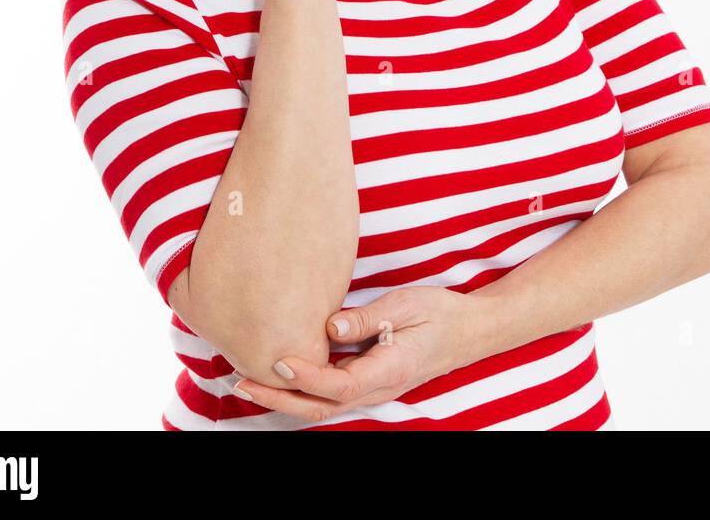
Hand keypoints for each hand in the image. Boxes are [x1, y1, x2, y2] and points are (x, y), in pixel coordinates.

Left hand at [230, 286, 493, 423]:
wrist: (469, 331)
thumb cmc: (440, 313)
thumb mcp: (408, 304)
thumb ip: (368, 318)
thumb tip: (329, 327)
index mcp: (390, 370)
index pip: (339, 384)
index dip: (305, 377)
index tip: (277, 360)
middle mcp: (379, 387)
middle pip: (322, 406)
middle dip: (279, 399)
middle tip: (240, 383)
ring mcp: (374, 389)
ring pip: (323, 405)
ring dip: (285, 398)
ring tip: (247, 381)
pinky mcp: (370, 381)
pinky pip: (331, 394)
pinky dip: (302, 390)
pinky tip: (281, 375)